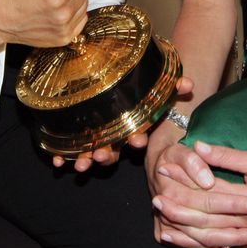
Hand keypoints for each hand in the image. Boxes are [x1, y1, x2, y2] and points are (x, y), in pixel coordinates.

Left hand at [52, 76, 195, 171]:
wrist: (123, 94)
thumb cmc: (141, 97)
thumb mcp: (157, 91)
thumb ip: (173, 87)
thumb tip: (189, 83)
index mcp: (132, 129)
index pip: (136, 137)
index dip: (137, 140)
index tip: (138, 139)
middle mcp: (115, 139)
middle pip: (113, 151)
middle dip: (107, 155)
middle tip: (102, 154)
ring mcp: (98, 141)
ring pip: (92, 155)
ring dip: (86, 161)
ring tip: (81, 164)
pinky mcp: (80, 141)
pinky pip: (71, 152)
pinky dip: (64, 158)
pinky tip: (57, 161)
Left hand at [153, 143, 246, 247]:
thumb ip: (226, 156)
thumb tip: (197, 146)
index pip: (207, 194)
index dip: (183, 185)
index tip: (163, 176)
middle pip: (207, 221)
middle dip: (179, 212)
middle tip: (156, 202)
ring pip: (216, 240)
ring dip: (190, 235)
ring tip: (167, 228)